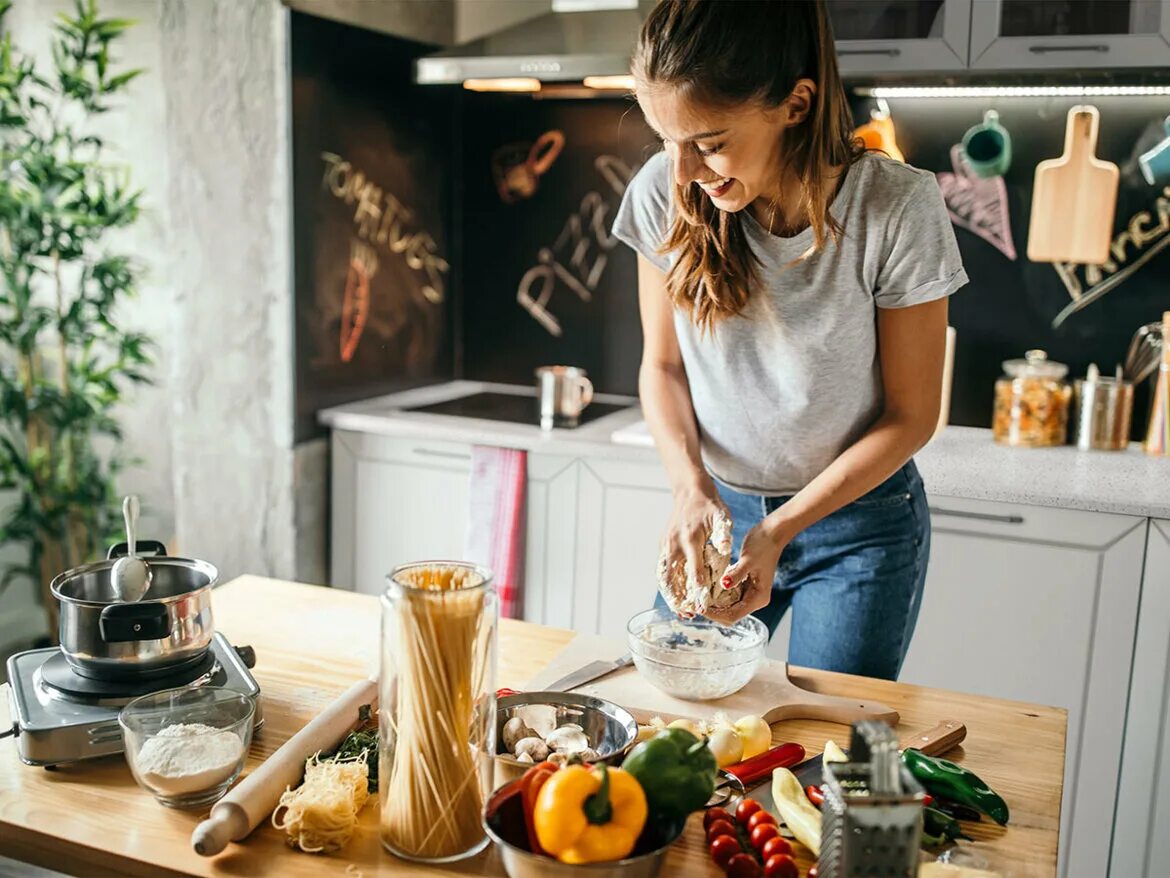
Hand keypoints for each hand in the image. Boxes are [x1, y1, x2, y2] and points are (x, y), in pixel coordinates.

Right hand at [660, 483, 729, 612]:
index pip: (694, 571)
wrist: (690, 491)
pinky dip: (666, 583)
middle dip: (678, 598)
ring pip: (664, 575)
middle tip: (686, 615)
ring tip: (679, 610)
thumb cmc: (710, 506)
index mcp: (690, 539)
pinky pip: (663, 568)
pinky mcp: (663, 545)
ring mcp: (666, 545)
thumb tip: (726, 550)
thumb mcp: (722, 517)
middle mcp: (674, 544)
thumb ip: (723, 535)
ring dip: (670, 594)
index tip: (702, 607)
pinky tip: (674, 594)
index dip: (698, 591)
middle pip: (672, 578)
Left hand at [705, 522, 789, 624]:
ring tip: (698, 597)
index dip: (716, 615)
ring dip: (714, 604)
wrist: (771, 533)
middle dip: (713, 612)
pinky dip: (717, 595)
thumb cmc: (762, 545)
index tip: (700, 607)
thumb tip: (724, 585)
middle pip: (730, 614)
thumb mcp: (748, 559)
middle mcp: (755, 599)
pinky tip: (706, 588)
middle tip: (695, 604)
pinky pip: (728, 595)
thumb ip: (736, 574)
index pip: (734, 615)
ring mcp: (750, 593)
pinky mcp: (744, 585)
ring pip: (728, 606)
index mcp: (758, 598)